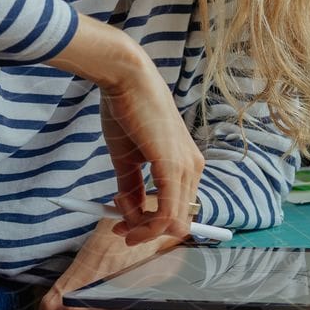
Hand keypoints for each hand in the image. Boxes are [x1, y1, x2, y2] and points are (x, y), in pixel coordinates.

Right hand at [47, 16, 204, 244]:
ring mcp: (187, 169)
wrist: (126, 79)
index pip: (178, 209)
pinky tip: (123, 213)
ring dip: (142, 228)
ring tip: (116, 211)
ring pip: (172, 223)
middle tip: (117, 228)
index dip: (151, 224)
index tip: (122, 224)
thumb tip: (127, 213)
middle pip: (176, 222)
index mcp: (186, 163)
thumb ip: (129, 187)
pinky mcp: (175, 168)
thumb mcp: (126, 157)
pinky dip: (145, 224)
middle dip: (145, 230)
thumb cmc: (127, 111)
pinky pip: (166, 214)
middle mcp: (194, 168)